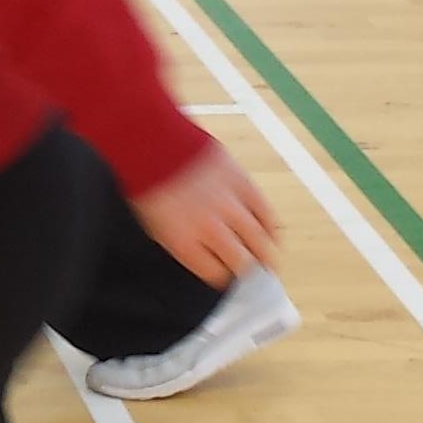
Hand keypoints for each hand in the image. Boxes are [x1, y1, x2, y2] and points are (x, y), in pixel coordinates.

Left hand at [131, 140, 277, 286]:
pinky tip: (273, 237)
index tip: (230, 280)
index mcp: (183, 242)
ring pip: (259, 241)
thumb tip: (207, 257)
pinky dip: (272, 228)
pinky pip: (265, 213)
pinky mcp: (242, 183)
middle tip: (257, 278)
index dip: (225, 281)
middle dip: (250, 274)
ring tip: (269, 264)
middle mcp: (208, 228)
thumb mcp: (156, 225)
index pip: (215, 274)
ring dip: (267, 256)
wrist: (153, 142)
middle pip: (242, 263)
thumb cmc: (149, 183)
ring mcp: (229, 205)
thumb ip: (184, 244)